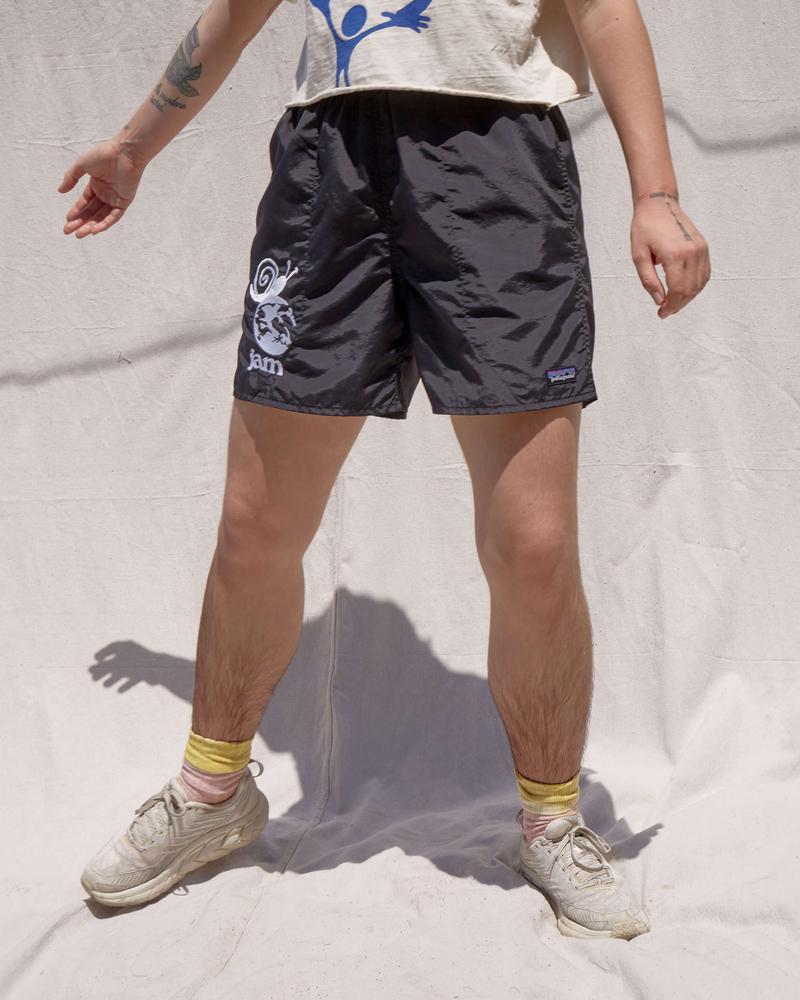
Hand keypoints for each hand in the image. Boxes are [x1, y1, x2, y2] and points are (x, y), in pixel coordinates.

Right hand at [57, 138, 146, 237]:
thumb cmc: (103, 155)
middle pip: (91, 212)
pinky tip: (94, 231)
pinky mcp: (124, 202)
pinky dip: (104, 224)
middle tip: (68, 231)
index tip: (67, 220)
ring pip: (101, 217)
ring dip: (90, 226)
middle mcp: (106, 193)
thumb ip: (70, 178)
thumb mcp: (81, 165)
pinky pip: (114, 217)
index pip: (85, 202)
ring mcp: (115, 199)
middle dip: (80, 222)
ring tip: (79, 234)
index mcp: (96, 185)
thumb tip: (60, 191)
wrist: (123, 153)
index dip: (76, 211)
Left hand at [631, 193, 710, 318]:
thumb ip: (649, 280)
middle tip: (666, 311)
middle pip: (690, 289)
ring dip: (688, 297)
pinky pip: (705, 273)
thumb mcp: (638, 256)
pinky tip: (684, 290)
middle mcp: (692, 251)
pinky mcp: (704, 246)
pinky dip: (696, 286)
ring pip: (700, 283)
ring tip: (673, 302)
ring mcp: (701, 248)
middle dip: (678, 304)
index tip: (661, 313)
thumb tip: (659, 301)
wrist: (658, 204)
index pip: (678, 290)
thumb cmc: (644, 228)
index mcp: (675, 254)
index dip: (671, 306)